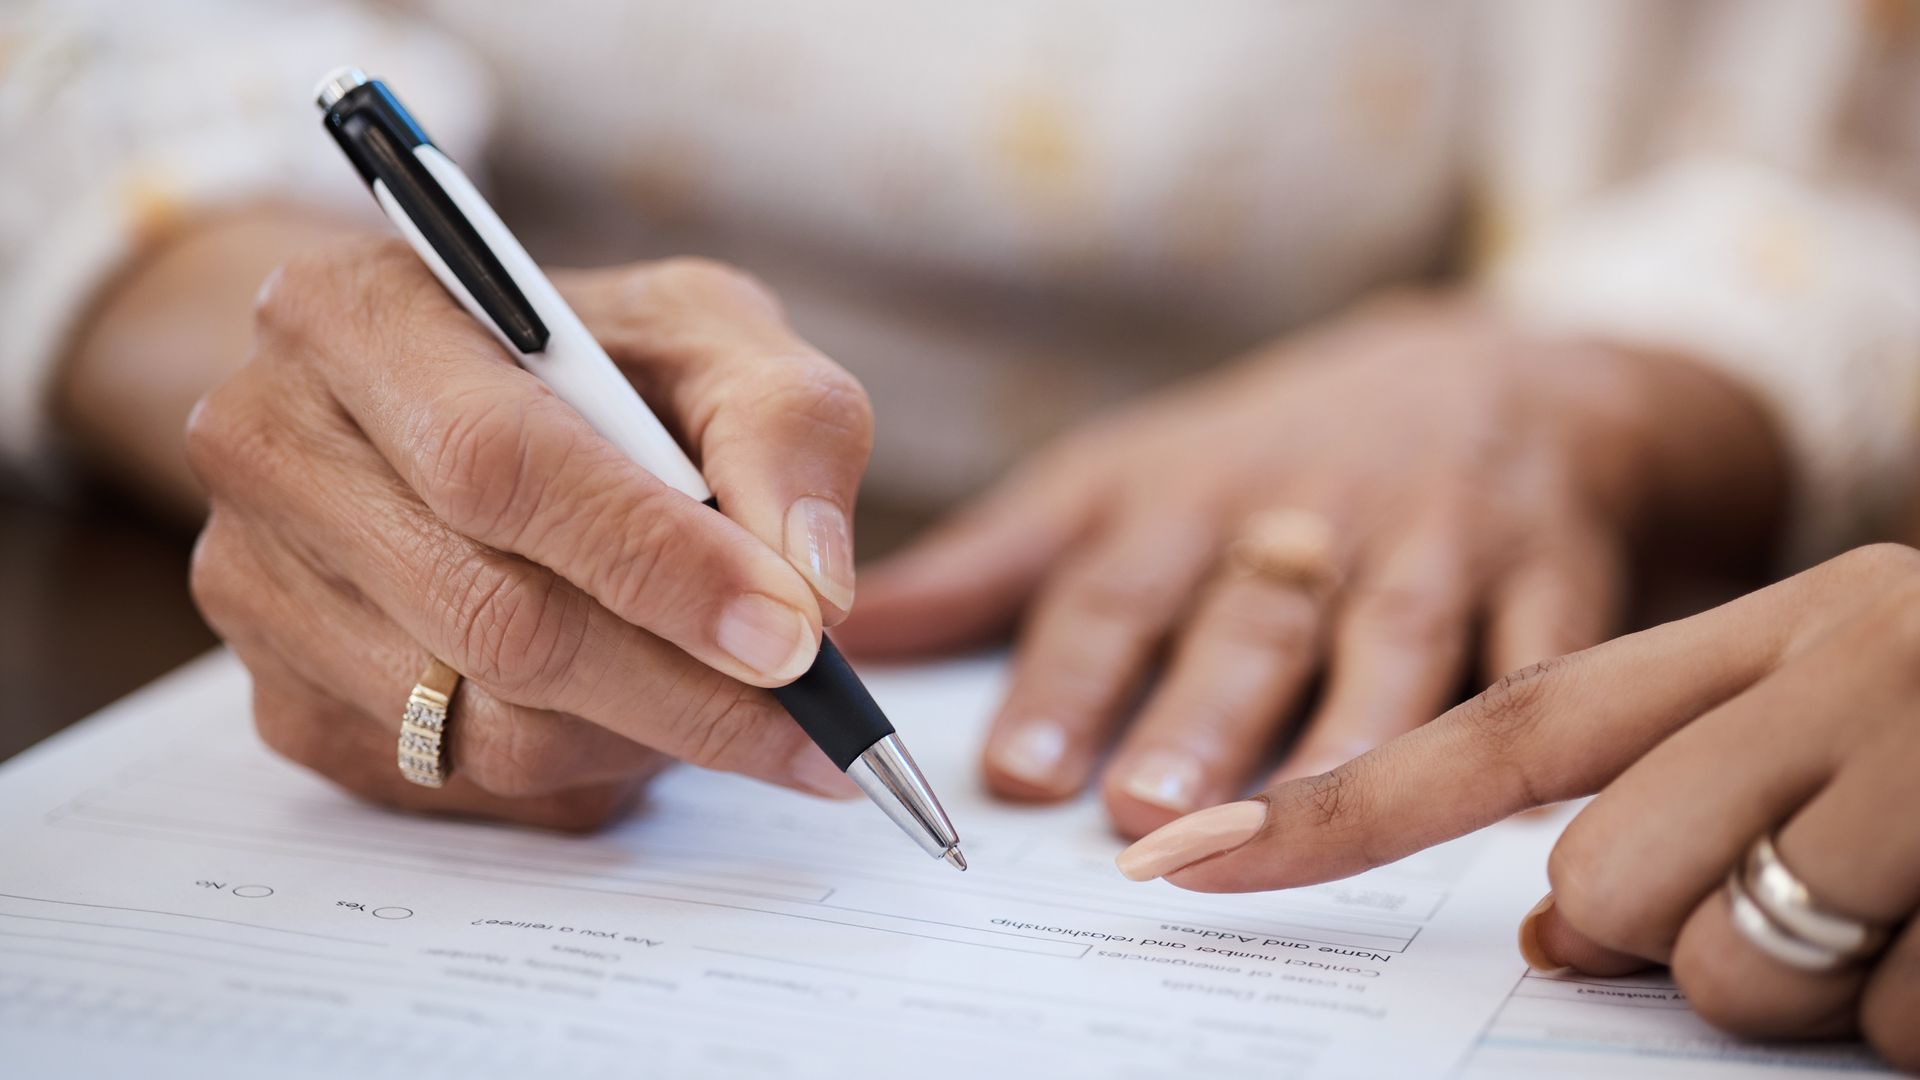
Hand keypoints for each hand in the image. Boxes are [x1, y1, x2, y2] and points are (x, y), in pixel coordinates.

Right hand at [187, 238, 872, 827]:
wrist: (449, 398)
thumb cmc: (591, 360)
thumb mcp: (707, 334)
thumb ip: (784, 426)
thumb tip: (813, 583)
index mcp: (355, 314)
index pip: (503, 464)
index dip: (658, 561)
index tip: (793, 634)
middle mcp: (271, 449)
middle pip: (493, 619)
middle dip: (683, 685)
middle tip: (814, 720)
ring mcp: (256, 592)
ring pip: (489, 729)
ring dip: (647, 733)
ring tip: (733, 691)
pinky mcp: (287, 705)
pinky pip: (471, 788)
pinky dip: (590, 768)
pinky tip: (638, 707)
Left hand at [837, 294, 1781, 836]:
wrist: (1496, 376)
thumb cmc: (1268, 458)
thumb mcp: (1123, 481)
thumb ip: (993, 566)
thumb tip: (855, 635)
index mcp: (1188, 494)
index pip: (1114, 586)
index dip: (1065, 677)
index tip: (1011, 772)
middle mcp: (1307, 513)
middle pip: (1247, 618)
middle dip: (1195, 711)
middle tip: (1139, 810)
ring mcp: (1439, 542)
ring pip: (1392, 645)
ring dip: (1341, 734)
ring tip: (1291, 822)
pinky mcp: (1555, 573)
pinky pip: (1550, 653)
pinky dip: (1536, 714)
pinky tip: (1509, 809)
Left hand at [1117, 544, 1919, 1066]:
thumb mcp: (1841, 713)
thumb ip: (1682, 784)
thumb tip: (1559, 923)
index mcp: (1769, 627)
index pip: (1502, 728)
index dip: (1336, 805)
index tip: (1184, 859)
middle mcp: (1838, 670)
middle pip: (1610, 884)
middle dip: (1668, 935)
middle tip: (1807, 885)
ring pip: (1738, 969)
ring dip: (1815, 983)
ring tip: (1917, 898)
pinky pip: (1894, 1026)